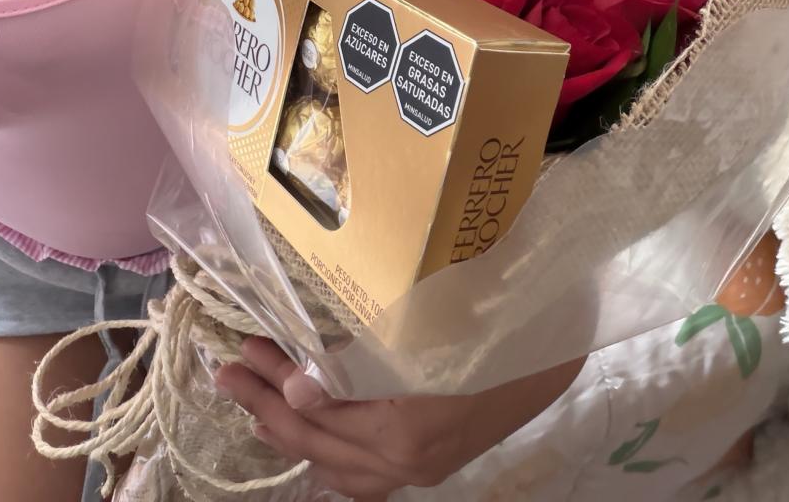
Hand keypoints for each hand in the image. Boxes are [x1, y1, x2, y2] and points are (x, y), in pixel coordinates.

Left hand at [214, 337, 584, 498]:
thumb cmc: (492, 310)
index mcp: (408, 422)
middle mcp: (411, 458)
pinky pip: (368, 479)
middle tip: (227, 372)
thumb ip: (358, 358)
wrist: (560, 334)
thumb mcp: (423, 319)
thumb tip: (297, 386)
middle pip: (322, 443)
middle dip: (268, 408)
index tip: (243, 350)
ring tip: (252, 404)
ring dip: (292, 433)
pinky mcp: (434, 462)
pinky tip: (309, 442)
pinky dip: (331, 459)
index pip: (320, 408)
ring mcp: (424, 468)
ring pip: (340, 468)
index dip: (276, 379)